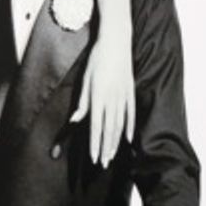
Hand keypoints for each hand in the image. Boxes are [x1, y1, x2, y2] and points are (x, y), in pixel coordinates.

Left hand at [71, 29, 133, 166]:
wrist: (116, 42)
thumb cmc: (97, 59)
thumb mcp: (85, 79)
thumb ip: (83, 102)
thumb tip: (75, 120)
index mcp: (99, 96)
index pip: (97, 126)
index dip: (95, 144)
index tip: (94, 158)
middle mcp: (112, 99)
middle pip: (109, 129)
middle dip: (105, 148)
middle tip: (103, 163)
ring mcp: (124, 96)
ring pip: (120, 124)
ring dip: (116, 142)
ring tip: (112, 155)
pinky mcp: (130, 92)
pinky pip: (131, 113)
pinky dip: (130, 127)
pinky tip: (128, 139)